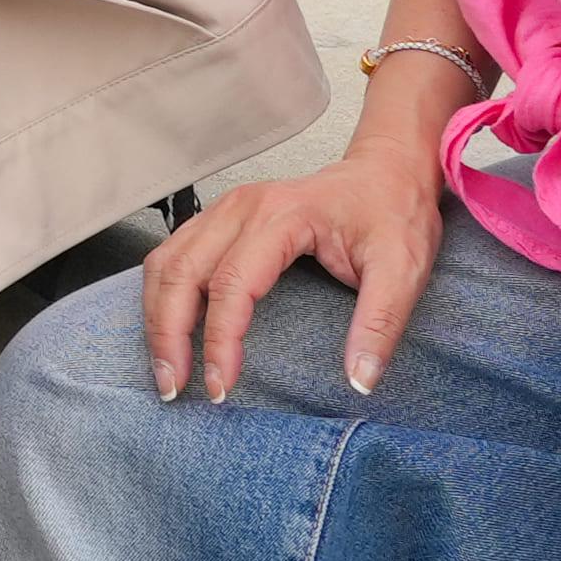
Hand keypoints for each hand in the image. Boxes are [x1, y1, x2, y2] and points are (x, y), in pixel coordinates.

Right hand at [137, 141, 447, 403]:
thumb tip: (359, 380)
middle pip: (181, 272)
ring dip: (156, 317)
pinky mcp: (220, 219)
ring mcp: (226, 210)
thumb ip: (379, 324)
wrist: (388, 173)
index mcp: (282, 216)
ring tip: (167, 368)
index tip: (221, 385)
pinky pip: (172, 255)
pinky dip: (161, 296)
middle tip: (175, 388)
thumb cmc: (393, 214)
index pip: (232, 284)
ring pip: (165, 262)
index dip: (219, 340)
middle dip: (169, 335)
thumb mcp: (403, 270)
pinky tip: (167, 329)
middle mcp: (243, 208)